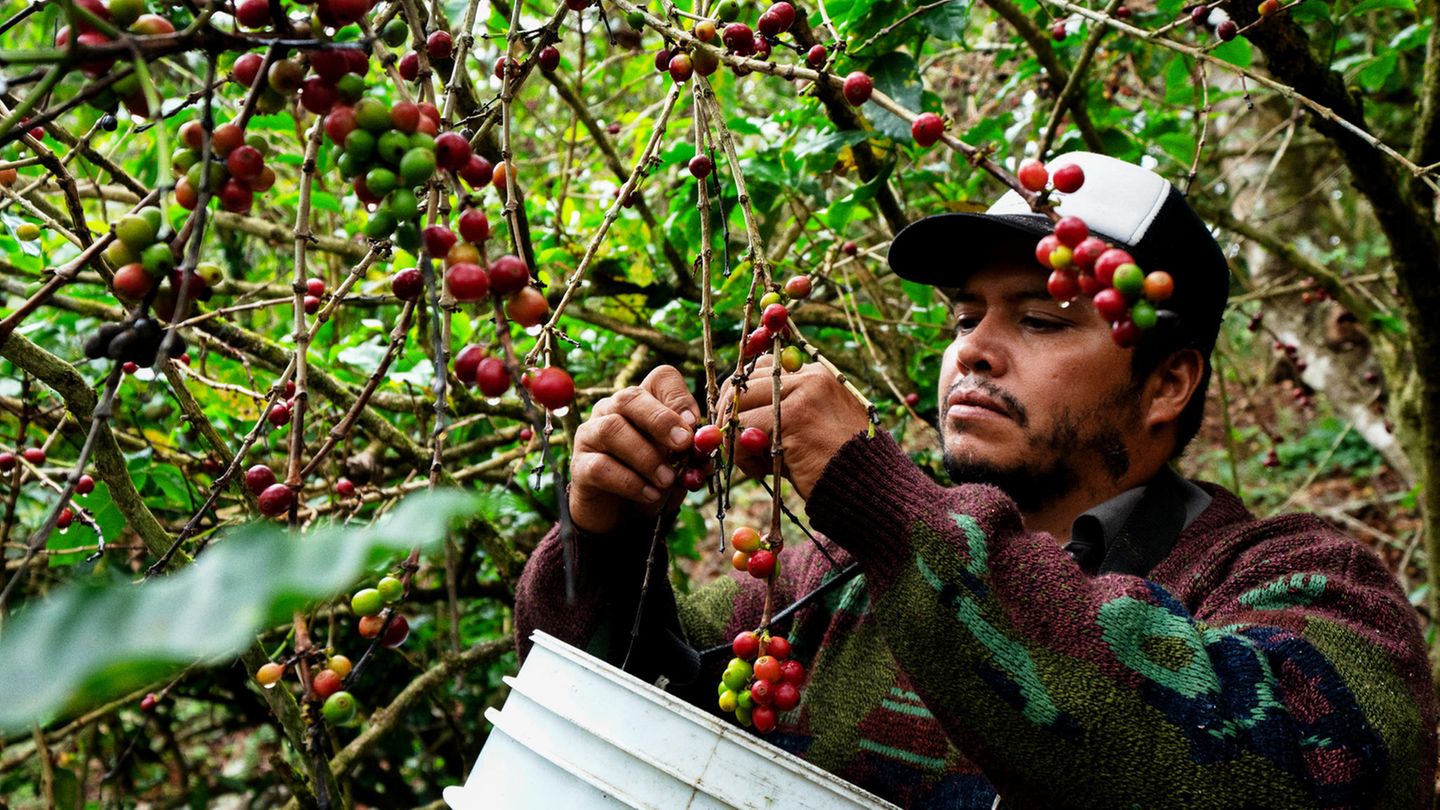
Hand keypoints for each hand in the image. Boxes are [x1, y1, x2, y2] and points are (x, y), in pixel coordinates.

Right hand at [569, 365, 700, 534]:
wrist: (623, 515)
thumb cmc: (654, 479)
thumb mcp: (681, 467)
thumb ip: (694, 455)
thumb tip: (708, 446)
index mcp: (644, 402)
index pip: (660, 378)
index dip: (679, 396)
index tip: (694, 423)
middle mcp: (612, 410)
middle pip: (630, 397)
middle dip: (660, 420)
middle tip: (683, 444)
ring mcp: (591, 435)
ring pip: (612, 429)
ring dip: (645, 456)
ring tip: (666, 480)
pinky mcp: (580, 465)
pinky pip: (600, 466)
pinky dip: (629, 482)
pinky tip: (650, 494)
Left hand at [719, 353, 869, 498]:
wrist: (873, 489)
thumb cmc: (841, 467)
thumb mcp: (812, 431)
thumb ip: (779, 417)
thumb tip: (731, 419)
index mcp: (818, 375)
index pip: (763, 369)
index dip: (743, 397)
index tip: (739, 424)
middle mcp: (811, 376)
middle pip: (744, 383)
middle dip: (732, 416)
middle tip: (736, 446)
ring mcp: (803, 394)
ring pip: (740, 406)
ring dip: (735, 439)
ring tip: (754, 463)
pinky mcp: (793, 418)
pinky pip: (744, 430)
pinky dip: (741, 454)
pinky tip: (760, 470)